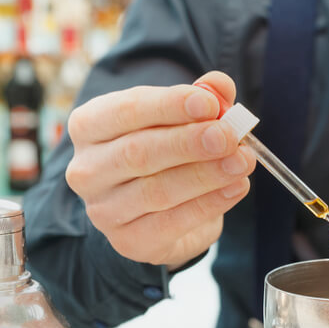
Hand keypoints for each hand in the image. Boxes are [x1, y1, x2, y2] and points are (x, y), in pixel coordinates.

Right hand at [65, 71, 256, 269]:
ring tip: (241, 162)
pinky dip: (209, 204)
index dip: (169, 105)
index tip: (209, 104)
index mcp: (90, 125)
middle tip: (229, 136)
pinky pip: (172, 223)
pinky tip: (236, 188)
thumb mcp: (182, 118)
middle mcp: (87, 169)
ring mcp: (103, 210)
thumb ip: (202, 99)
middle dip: (189, 143)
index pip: (126, 110)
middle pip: (139, 152)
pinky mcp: (128, 242)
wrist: (158, 211)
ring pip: (157, 190)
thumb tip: (220, 86)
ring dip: (206, 175)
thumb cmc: (166, 152)